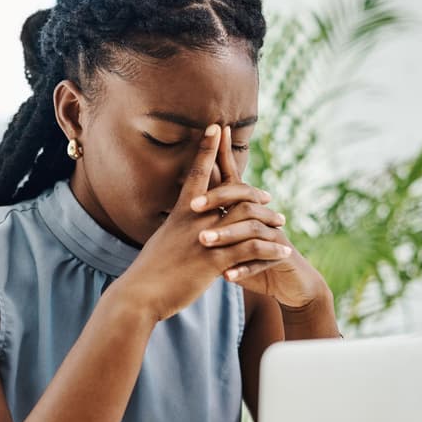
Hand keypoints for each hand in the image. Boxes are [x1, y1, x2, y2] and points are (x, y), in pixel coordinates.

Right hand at [117, 124, 276, 320]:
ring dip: (269, 219)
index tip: (217, 127)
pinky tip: (283, 251)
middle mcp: (194, 220)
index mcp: (180, 213)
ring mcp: (205, 239)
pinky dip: (270, 248)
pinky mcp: (214, 261)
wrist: (138, 295)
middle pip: (233, 192)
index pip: (197, 173)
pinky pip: (251, 249)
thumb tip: (181, 227)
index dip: (207, 148)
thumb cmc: (148, 271)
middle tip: (268, 196)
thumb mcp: (162, 242)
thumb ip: (176, 231)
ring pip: (248, 219)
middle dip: (254, 190)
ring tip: (282, 223)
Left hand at [191, 126, 330, 308]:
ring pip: (250, 230)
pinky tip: (226, 276)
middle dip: (217, 199)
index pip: (231, 179)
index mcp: (245, 209)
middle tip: (193, 205)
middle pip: (242, 199)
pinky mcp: (280, 257)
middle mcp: (261, 216)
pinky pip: (262, 261)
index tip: (210, 134)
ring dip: (227, 235)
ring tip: (205, 241)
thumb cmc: (249, 258)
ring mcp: (273, 235)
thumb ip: (213, 220)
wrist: (286, 282)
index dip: (221, 156)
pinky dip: (243, 269)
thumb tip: (184, 200)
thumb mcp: (229, 238)